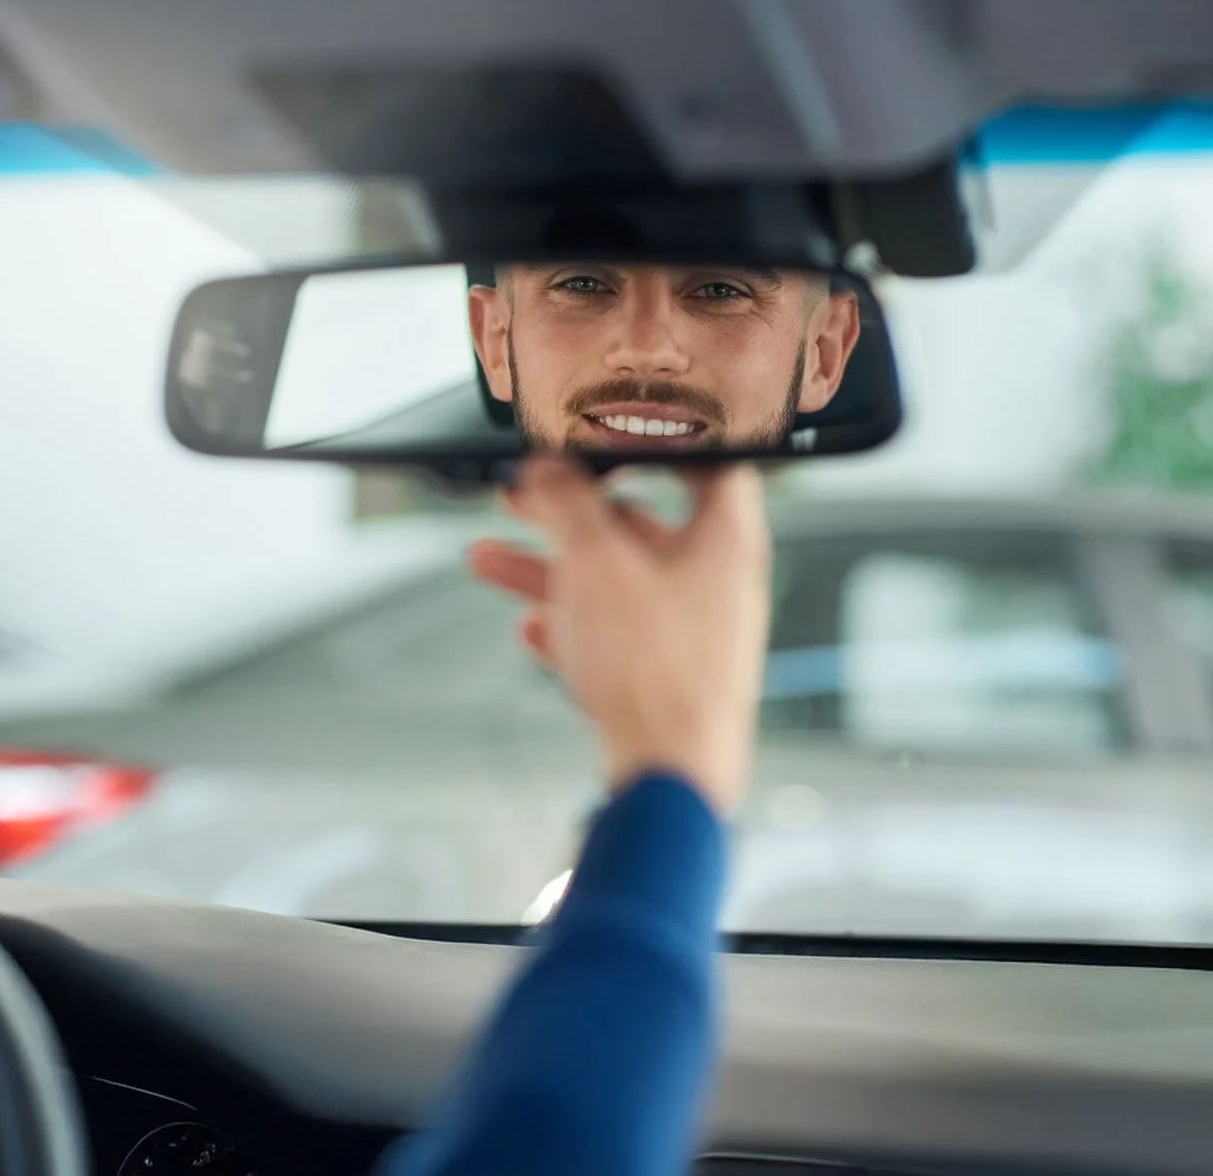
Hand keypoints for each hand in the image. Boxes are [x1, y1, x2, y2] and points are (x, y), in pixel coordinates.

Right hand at [468, 456, 771, 812]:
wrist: (671, 777)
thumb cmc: (654, 668)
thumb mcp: (596, 564)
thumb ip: (568, 506)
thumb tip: (547, 469)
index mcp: (725, 539)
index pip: (710, 463)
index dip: (662, 441)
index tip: (615, 433)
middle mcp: (718, 583)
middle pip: (642, 527)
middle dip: (571, 513)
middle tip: (521, 499)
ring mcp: (696, 635)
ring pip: (617, 585)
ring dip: (551, 571)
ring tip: (487, 560)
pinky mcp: (672, 681)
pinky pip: (616, 638)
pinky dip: (572, 627)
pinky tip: (530, 631)